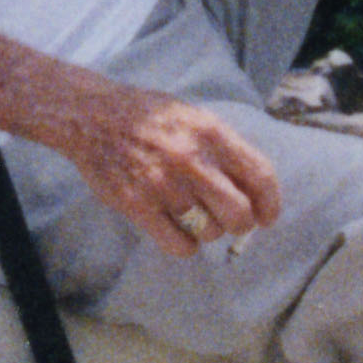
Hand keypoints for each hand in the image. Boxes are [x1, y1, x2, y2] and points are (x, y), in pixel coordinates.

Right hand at [55, 78, 284, 256]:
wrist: (92, 117)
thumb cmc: (148, 117)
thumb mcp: (193, 117)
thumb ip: (224, 147)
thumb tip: (254, 190)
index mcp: (210, 132)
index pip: (259, 176)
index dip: (270, 203)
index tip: (267, 216)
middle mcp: (190, 159)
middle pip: (239, 214)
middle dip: (241, 224)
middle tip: (231, 221)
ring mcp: (163, 184)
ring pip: (209, 232)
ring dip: (208, 231)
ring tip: (194, 216)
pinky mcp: (138, 205)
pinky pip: (179, 244)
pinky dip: (185, 245)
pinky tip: (178, 230)